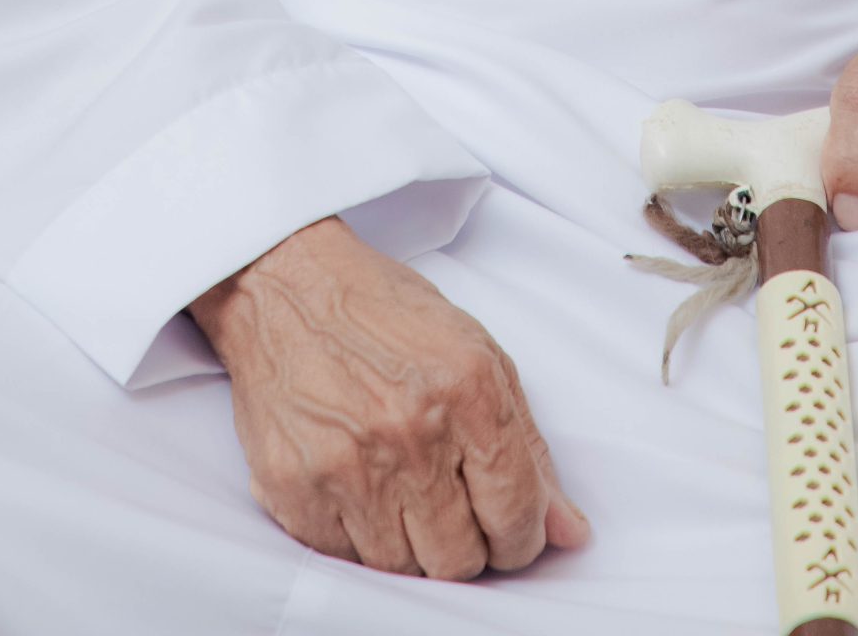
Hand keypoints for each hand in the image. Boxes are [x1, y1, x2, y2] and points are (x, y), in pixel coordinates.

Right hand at [191, 216, 590, 580]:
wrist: (287, 287)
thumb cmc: (384, 314)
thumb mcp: (475, 355)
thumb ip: (528, 447)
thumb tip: (570, 532)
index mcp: (467, 391)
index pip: (516, 515)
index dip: (521, 537)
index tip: (509, 531)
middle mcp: (410, 433)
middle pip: (460, 560)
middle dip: (466, 545)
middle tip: (451, 509)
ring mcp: (348, 466)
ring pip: (403, 570)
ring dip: (410, 544)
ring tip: (400, 491)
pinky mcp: (294, 490)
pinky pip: (344, 559)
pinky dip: (357, 537)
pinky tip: (357, 487)